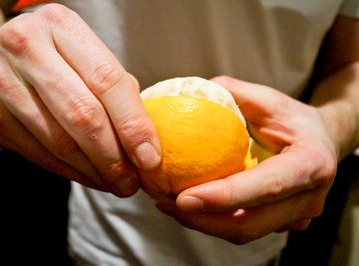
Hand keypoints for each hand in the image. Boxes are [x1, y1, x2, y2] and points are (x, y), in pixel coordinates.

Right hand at [0, 4, 160, 196]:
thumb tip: (144, 136)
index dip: (133, 124)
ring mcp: (0, 82)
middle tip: (132, 181)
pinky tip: (88, 177)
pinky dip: (70, 172)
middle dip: (114, 157)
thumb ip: (112, 85)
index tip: (150, 157)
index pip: (108, 80)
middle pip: (84, 115)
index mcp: (60, 26)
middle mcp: (26, 48)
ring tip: (115, 183)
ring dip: (94, 171)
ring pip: (61, 142)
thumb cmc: (44, 56)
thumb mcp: (78, 53)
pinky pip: (39, 155)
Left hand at [156, 76, 336, 243]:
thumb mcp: (269, 100)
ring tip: (167, 204)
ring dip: (201, 223)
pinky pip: (244, 228)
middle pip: (250, 222)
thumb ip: (234, 93)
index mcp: (311, 164)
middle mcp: (308, 199)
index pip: (266, 187)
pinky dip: (213, 221)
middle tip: (164, 202)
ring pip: (244, 232)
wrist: (322, 143)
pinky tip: (188, 206)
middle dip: (202, 219)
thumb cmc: (292, 118)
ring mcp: (297, 216)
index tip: (183, 198)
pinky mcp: (282, 223)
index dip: (224, 197)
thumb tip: (192, 91)